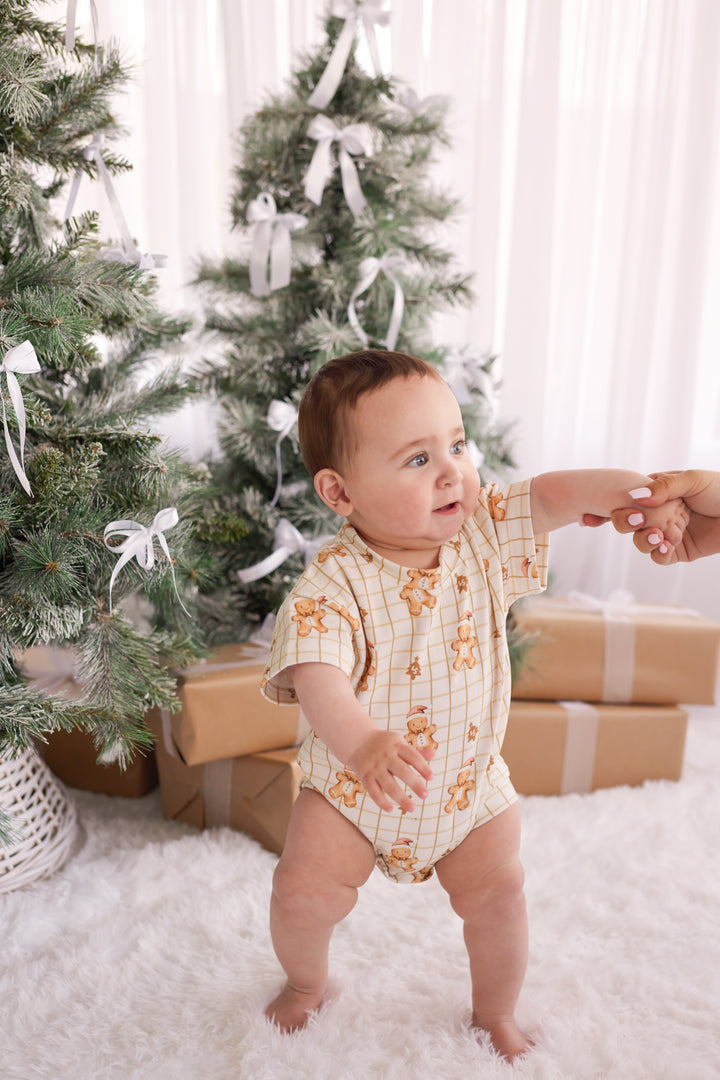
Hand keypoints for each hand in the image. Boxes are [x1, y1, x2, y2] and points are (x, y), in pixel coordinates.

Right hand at [346, 729, 433, 812]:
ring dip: (401, 798)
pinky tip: (391, 809)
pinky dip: (381, 802)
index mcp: (396, 746)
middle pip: (402, 771)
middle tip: (425, 795)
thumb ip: (415, 751)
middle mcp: (385, 756)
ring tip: (412, 808)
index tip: (431, 778)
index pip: (412, 756)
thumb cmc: (384, 744)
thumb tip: (434, 753)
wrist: (357, 741)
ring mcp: (375, 767)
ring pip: (389, 785)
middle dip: (414, 784)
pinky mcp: (365, 777)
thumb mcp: (399, 743)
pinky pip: (374, 792)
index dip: (423, 767)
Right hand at [584, 470, 719, 562]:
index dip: (608, 507)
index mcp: (657, 493)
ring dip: (643, 539)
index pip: (626, 499)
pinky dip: (657, 553)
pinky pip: (658, 557)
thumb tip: (636, 496)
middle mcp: (658, 513)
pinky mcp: (678, 551)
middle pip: (626, 521)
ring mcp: (666, 532)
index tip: (590, 516)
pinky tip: (664, 546)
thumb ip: (664, 487)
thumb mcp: (693, 479)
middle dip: (623, 523)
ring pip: (640, 541)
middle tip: (634, 520)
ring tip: (657, 535)